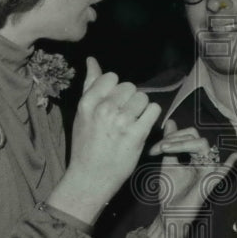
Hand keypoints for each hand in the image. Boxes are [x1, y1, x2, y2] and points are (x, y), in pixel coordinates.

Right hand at [48, 58, 160, 223]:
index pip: (112, 77)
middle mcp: (104, 109)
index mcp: (88, 103)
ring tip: (132, 123)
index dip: (116, 90)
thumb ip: (90, 85)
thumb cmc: (86, 145)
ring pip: (143, 98)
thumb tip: (92, 59)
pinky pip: (153, 110)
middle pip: (130, 87)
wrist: (90, 178)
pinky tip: (142, 127)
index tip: (113, 104)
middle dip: (130, 100)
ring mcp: (121, 122)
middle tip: (123, 117)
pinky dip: (151, 118)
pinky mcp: (137, 134)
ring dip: (142, 109)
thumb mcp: (82, 113)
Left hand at [145, 119, 236, 237]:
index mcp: (195, 156)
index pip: (190, 135)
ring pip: (203, 146)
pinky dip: (230, 164)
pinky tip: (235, 156)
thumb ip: (170, 144)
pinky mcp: (209, 182)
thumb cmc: (171, 192)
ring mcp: (208, 170)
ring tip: (166, 149)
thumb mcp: (168, 163)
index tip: (154, 149)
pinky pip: (223, 171)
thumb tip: (171, 122)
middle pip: (196, 137)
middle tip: (159, 148)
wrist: (169, 214)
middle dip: (175, 138)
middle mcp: (204, 161)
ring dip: (182, 144)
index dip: (172, 136)